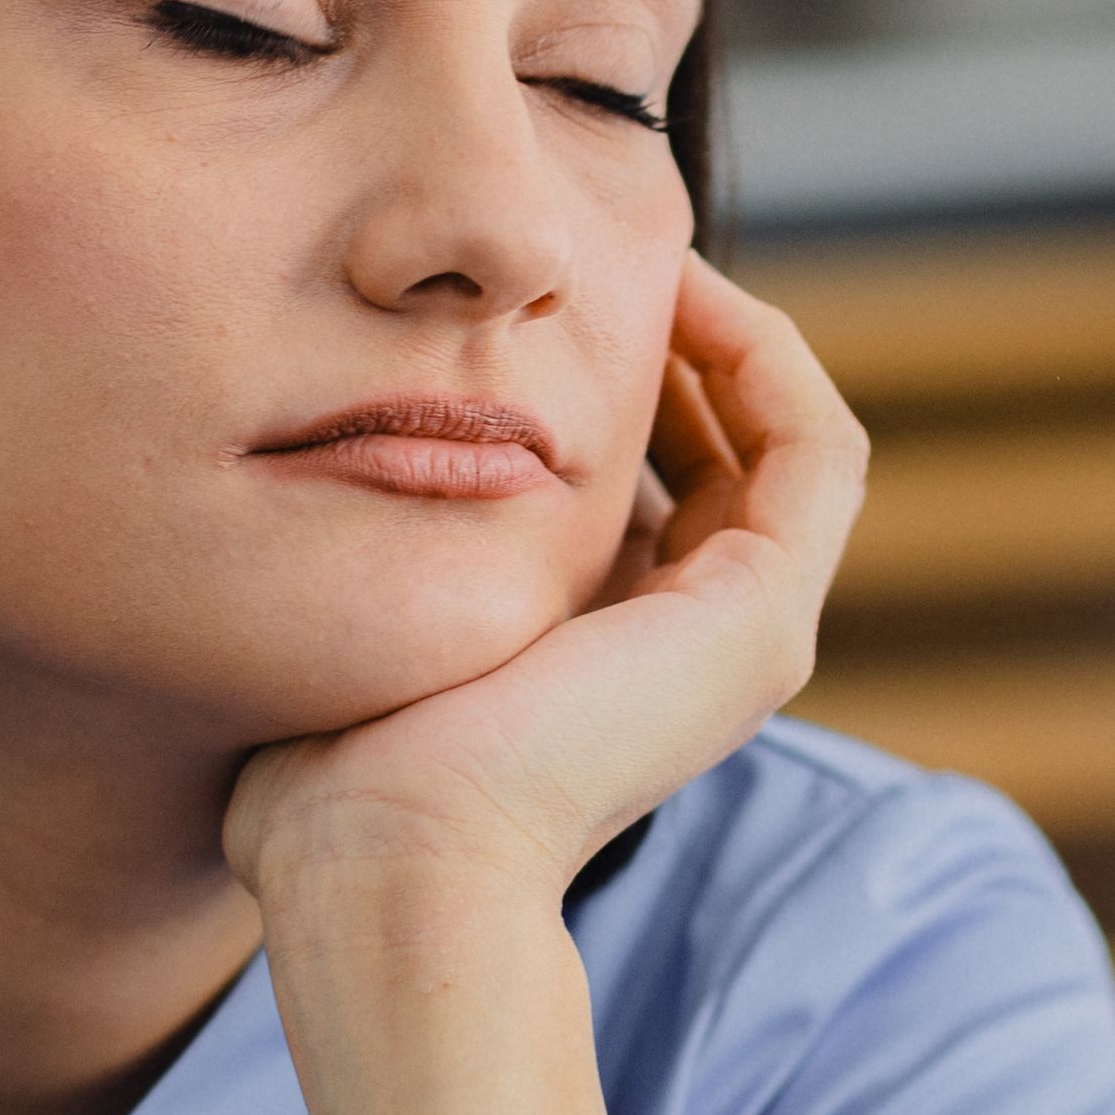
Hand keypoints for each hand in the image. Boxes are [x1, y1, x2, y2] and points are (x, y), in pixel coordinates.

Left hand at [214, 259, 865, 1114]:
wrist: (386, 865)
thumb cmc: (328, 791)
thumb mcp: (356, 644)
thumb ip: (370, 578)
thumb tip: (301, 505)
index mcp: (606, 664)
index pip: (645, 493)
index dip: (608, 387)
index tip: (527, 303)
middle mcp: (694, 653)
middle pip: (720, 457)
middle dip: (671, 344)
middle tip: (597, 252)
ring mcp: (746, 640)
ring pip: (781, 441)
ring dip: (728, 333)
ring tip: (647, 250)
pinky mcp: (763, 619)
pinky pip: (814, 445)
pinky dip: (766, 355)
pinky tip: (680, 284)